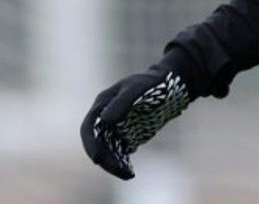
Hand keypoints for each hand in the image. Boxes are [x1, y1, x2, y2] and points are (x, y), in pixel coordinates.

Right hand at [80, 61, 191, 179]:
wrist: (169, 86)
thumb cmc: (151, 84)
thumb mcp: (136, 89)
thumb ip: (121, 103)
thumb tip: (105, 120)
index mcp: (102, 105)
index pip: (89, 128)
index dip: (90, 144)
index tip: (97, 158)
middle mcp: (105, 118)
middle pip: (97, 143)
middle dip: (104, 159)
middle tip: (119, 171)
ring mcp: (115, 128)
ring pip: (107, 151)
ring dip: (113, 164)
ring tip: (128, 175)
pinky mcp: (127, 136)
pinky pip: (119, 153)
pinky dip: (122, 163)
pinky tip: (130, 172)